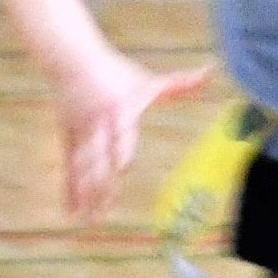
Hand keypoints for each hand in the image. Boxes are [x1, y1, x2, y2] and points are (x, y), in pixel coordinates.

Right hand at [53, 55, 210, 220]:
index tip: (120, 168)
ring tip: (88, 219)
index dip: (119, 149)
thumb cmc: (115, 71)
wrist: (70, 58)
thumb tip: (210, 73)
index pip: (121, 132)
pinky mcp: (68, 138)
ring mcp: (80, 132)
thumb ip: (178, 83)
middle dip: (100, 182)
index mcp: (120, 110)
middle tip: (105, 209)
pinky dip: (69, 189)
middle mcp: (97, 124)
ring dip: (84, 194)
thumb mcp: (146, 79)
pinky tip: (72, 211)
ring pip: (81, 167)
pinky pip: (68, 168)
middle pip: (98, 156)